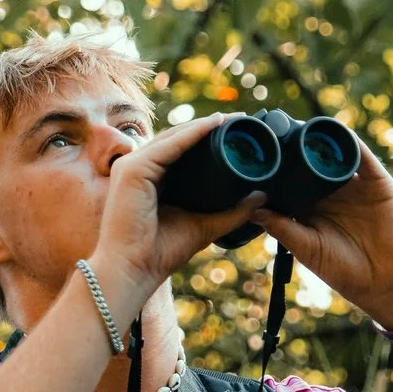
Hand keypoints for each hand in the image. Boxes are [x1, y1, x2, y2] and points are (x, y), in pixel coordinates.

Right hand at [84, 113, 277, 319]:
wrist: (134, 272)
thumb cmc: (160, 254)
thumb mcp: (204, 226)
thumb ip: (231, 212)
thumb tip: (261, 197)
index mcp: (150, 179)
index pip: (179, 150)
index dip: (206, 138)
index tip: (236, 131)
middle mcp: (138, 168)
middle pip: (176, 139)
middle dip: (208, 127)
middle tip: (240, 120)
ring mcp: (131, 166)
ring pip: (173, 137)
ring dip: (203, 125)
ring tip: (232, 119)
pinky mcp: (132, 170)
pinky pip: (168, 146)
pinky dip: (192, 134)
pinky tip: (215, 125)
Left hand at [246, 132, 392, 328]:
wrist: (384, 281)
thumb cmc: (342, 269)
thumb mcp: (306, 247)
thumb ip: (282, 227)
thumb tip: (252, 209)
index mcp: (311, 206)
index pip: (289, 180)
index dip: (273, 168)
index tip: (252, 156)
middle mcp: (331, 191)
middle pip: (309, 160)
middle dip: (293, 145)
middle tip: (271, 131)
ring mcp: (354, 184)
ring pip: (334, 154)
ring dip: (319, 139)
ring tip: (299, 126)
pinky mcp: (376, 182)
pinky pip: (362, 156)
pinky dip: (349, 143)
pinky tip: (334, 133)